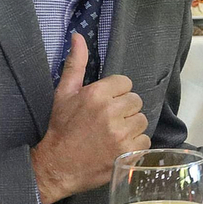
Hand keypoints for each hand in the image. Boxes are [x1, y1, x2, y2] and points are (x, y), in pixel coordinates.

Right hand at [31, 34, 149, 203]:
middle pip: (135, 101)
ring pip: (142, 121)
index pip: (125, 83)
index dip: (116, 93)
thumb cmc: (61, 128)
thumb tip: (78, 36)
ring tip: (113, 133)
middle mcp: (111, 112)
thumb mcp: (64, 94)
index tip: (105, 104)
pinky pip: (144, 140)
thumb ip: (75, 64)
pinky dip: (135, 144)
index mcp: (97, 94)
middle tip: (108, 120)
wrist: (57, 166)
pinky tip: (118, 146)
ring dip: (131, 127)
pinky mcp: (127, 152)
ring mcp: (120, 134)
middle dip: (124, 110)